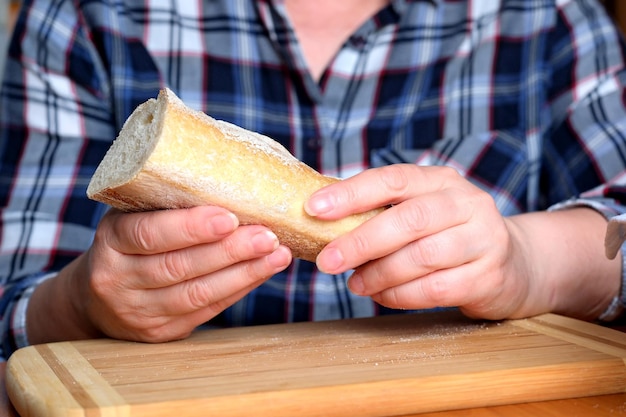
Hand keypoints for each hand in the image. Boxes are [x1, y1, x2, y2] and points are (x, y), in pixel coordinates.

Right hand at [63, 206, 291, 342]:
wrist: (97, 297)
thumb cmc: (130, 241)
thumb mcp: (133, 215)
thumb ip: (169, 202)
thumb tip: (233, 178)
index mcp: (111, 240)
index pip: (147, 234)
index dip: (190, 227)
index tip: (229, 217)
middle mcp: (118, 279)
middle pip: (178, 266)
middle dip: (229, 251)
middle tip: (268, 235)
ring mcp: (138, 310)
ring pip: (197, 293)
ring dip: (244, 273)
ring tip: (277, 254)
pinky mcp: (160, 332)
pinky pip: (207, 310)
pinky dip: (239, 289)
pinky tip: (263, 271)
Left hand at [305, 164, 537, 319]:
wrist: (514, 264)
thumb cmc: (450, 236)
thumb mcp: (424, 212)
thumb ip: (384, 213)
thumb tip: (323, 224)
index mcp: (441, 181)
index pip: (393, 179)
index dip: (352, 193)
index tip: (314, 208)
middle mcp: (466, 203)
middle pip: (408, 219)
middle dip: (361, 242)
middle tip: (328, 261)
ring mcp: (483, 238)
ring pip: (422, 256)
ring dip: (380, 274)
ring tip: (355, 284)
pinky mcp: (489, 275)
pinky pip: (436, 288)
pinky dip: (401, 295)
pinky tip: (382, 296)